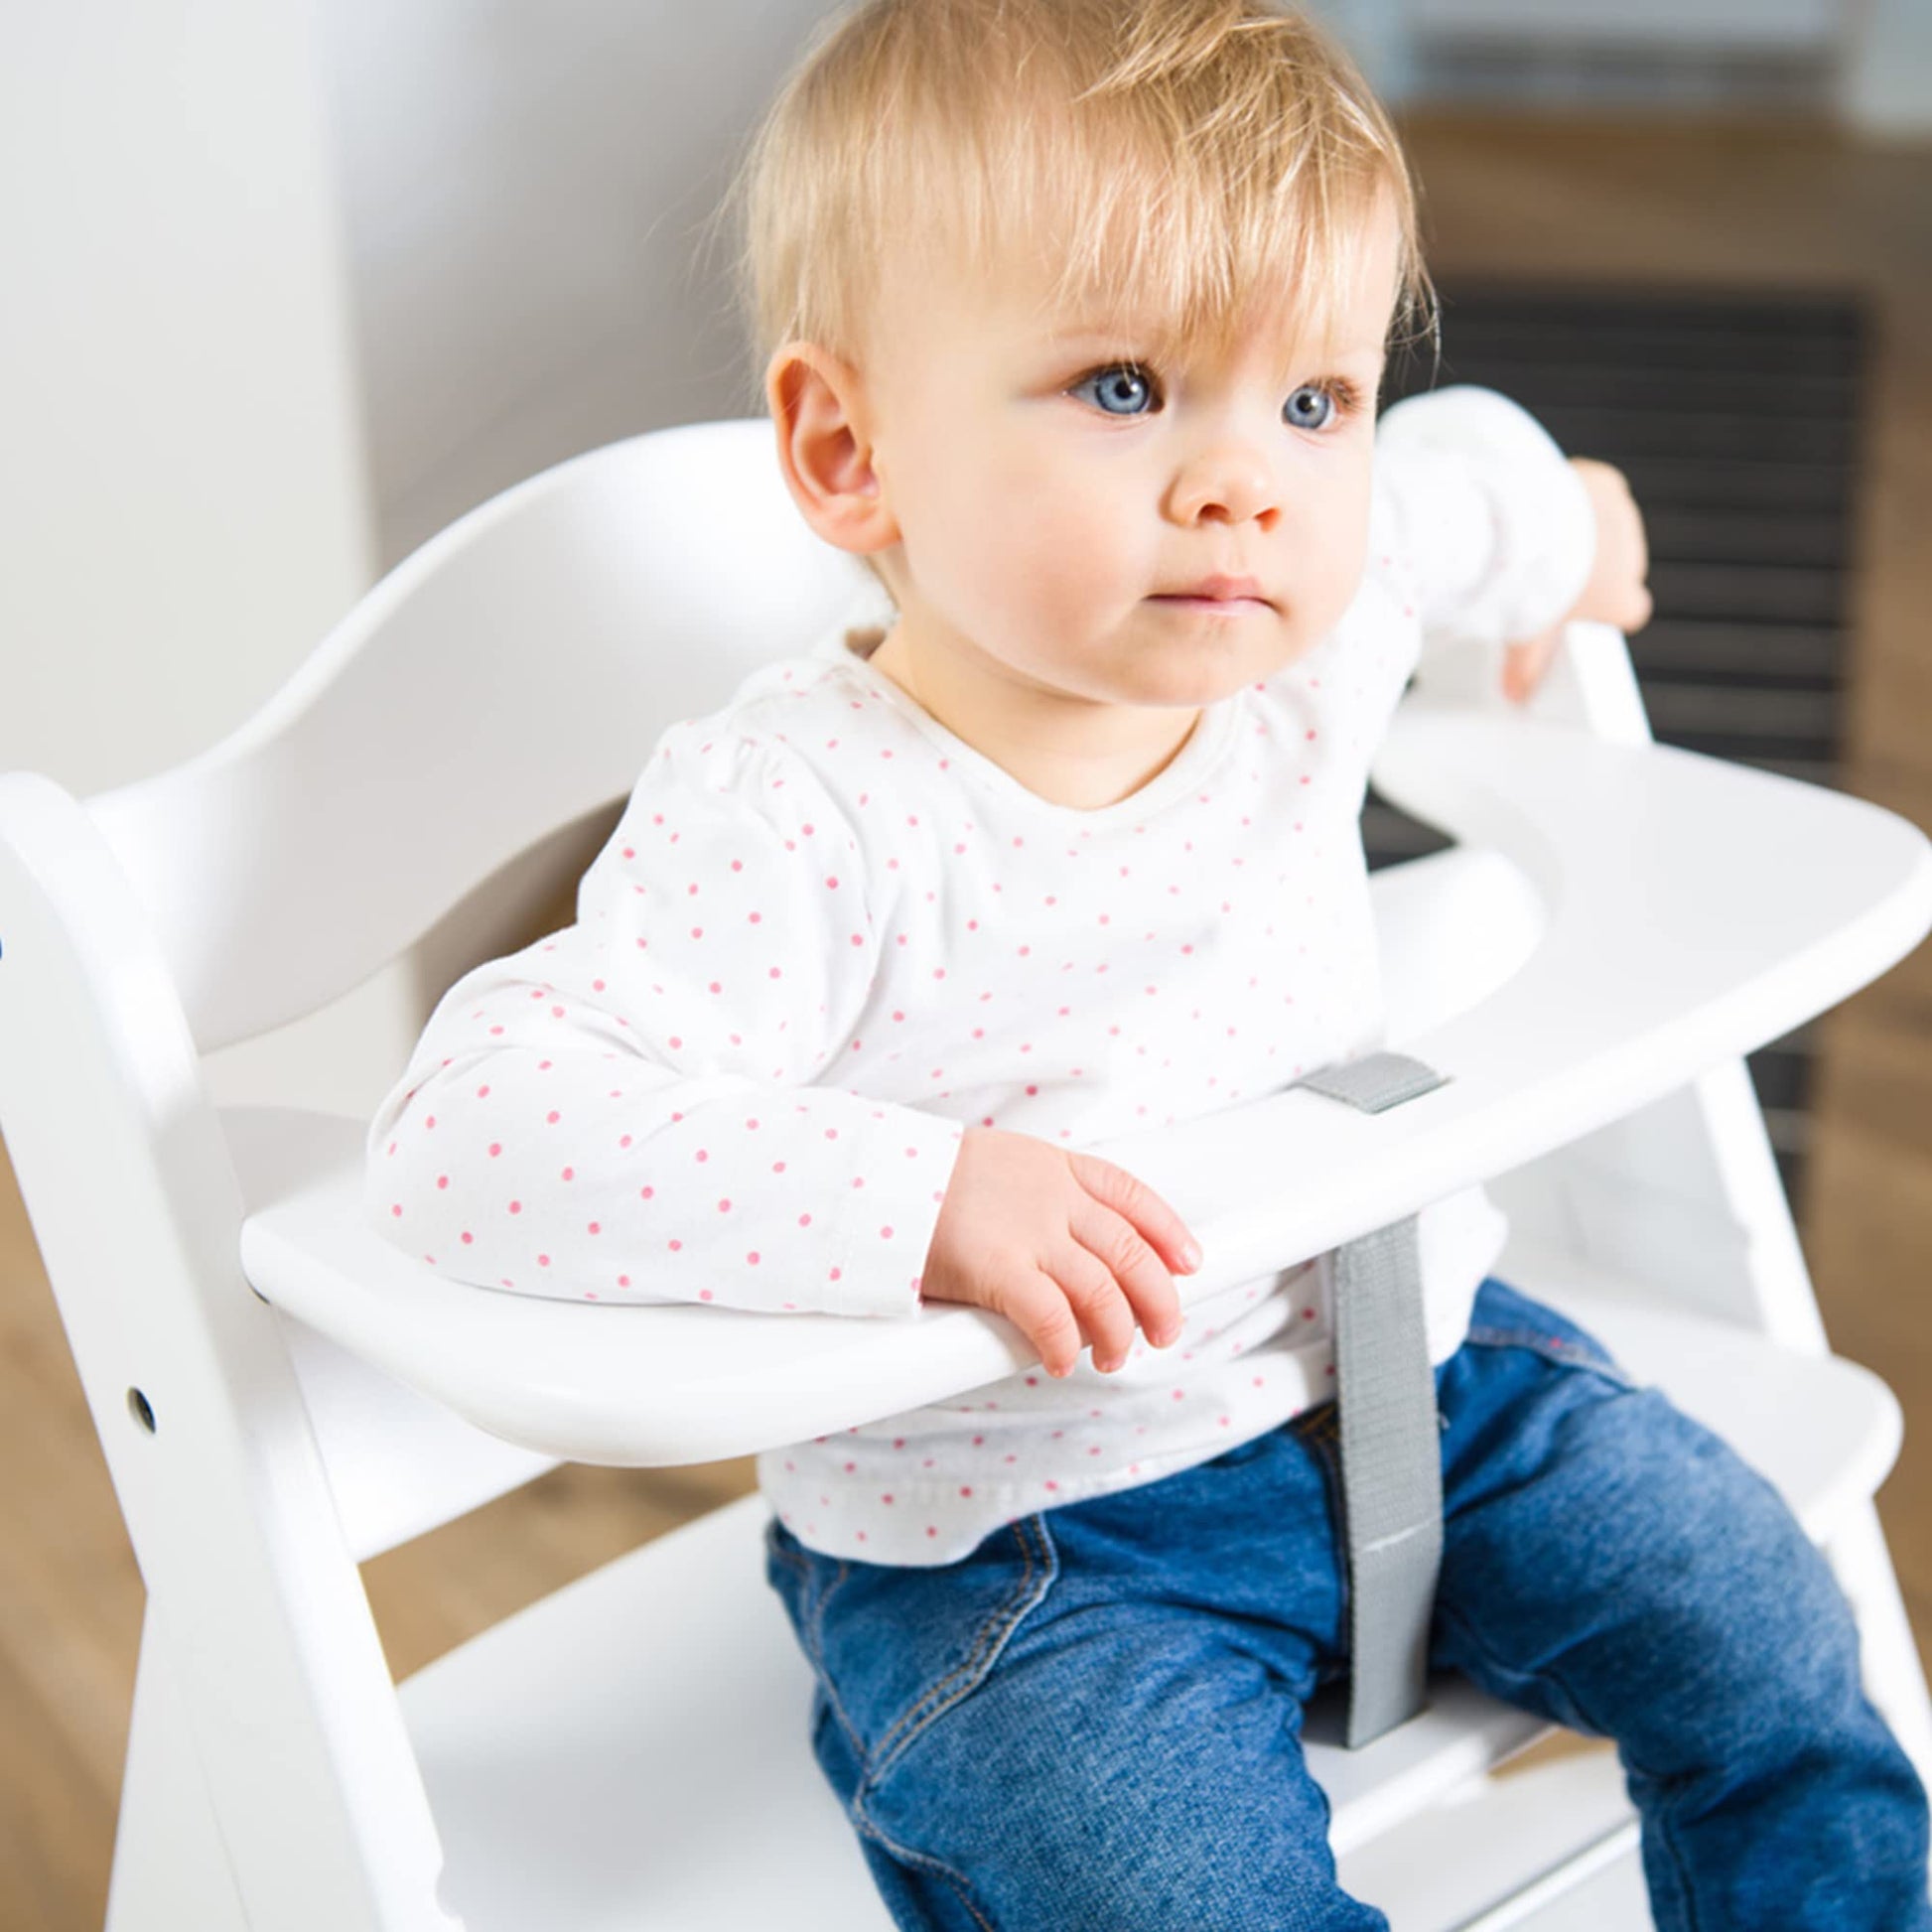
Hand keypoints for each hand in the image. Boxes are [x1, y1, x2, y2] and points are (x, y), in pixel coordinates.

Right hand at [918, 1126, 1200, 1376]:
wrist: (877, 1176)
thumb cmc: (926, 1179)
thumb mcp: (998, 1165)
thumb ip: (1037, 1195)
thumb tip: (1065, 1241)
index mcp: (1055, 1167)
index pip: (1131, 1197)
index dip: (1168, 1232)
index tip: (1189, 1262)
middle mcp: (1053, 1198)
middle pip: (1131, 1252)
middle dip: (1159, 1298)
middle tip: (1164, 1330)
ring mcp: (1029, 1233)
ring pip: (1103, 1291)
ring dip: (1116, 1332)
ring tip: (1112, 1357)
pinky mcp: (999, 1268)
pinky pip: (1051, 1318)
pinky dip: (1062, 1346)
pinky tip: (1059, 1362)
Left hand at [1503, 457, 1653, 703]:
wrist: (1523, 528)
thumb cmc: (1531, 586)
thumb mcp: (1526, 636)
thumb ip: (1526, 667)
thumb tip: (1515, 696)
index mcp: (1623, 599)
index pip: (1629, 611)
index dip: (1603, 611)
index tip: (1579, 610)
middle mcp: (1632, 559)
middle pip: (1619, 569)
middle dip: (1592, 572)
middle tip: (1553, 575)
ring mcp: (1623, 518)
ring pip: (1610, 529)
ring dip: (1588, 534)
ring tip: (1549, 538)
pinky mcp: (1608, 483)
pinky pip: (1599, 492)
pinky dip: (1581, 497)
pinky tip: (1552, 503)